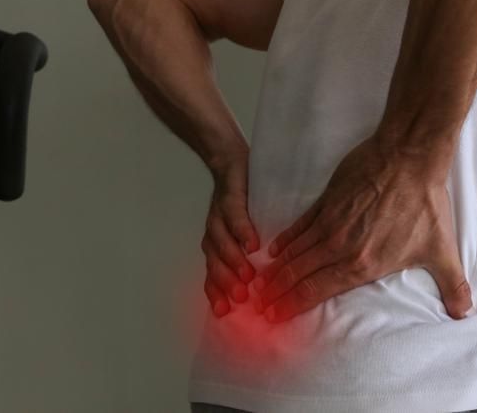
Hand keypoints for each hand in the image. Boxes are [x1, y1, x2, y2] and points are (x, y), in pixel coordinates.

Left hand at [201, 151, 260, 316]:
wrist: (232, 164)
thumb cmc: (244, 204)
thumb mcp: (243, 234)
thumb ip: (247, 258)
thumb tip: (265, 289)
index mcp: (216, 248)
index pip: (212, 275)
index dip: (216, 293)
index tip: (225, 313)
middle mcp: (213, 234)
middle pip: (214, 262)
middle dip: (226, 281)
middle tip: (241, 297)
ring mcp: (219, 216)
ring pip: (221, 242)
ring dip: (233, 260)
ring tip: (249, 274)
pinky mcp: (229, 198)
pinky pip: (234, 216)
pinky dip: (242, 231)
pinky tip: (254, 243)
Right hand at [252, 135, 471, 322]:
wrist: (410, 157)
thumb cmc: (425, 203)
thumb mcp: (441, 249)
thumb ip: (452, 284)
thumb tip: (465, 313)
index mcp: (364, 264)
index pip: (319, 291)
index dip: (294, 306)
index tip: (276, 317)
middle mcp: (341, 246)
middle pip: (300, 275)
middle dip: (277, 293)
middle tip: (259, 306)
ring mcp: (332, 222)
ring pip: (296, 252)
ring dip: (276, 270)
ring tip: (260, 283)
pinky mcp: (328, 200)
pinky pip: (301, 224)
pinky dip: (286, 238)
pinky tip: (275, 248)